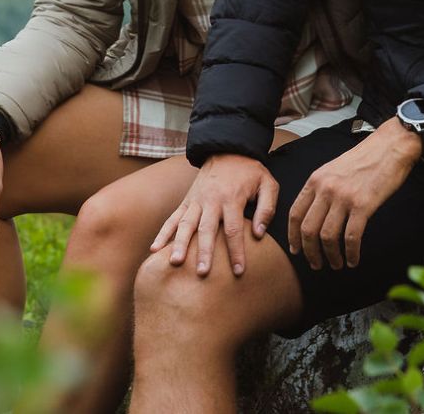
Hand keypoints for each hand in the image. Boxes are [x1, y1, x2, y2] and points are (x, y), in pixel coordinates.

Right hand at [150, 154, 277, 277]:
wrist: (229, 149)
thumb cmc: (251, 172)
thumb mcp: (268, 184)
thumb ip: (267, 208)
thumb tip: (259, 234)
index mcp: (233, 198)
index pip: (234, 229)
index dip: (236, 251)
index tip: (238, 271)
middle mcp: (212, 200)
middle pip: (207, 230)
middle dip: (204, 252)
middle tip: (202, 273)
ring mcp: (197, 201)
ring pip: (186, 224)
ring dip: (180, 244)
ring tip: (174, 262)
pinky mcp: (187, 201)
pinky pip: (173, 218)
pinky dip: (163, 233)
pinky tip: (154, 249)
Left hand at [288, 117, 420, 270]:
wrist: (391, 145)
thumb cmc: (366, 157)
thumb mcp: (335, 168)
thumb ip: (322, 188)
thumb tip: (315, 214)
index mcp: (316, 179)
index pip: (295, 214)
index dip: (293, 237)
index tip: (297, 250)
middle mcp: (326, 188)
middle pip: (308, 230)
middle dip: (310, 252)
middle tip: (316, 264)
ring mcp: (344, 196)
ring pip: (327, 237)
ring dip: (331, 256)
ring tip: (337, 264)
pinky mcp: (363, 204)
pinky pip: (351, 237)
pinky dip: (351, 253)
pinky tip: (353, 259)